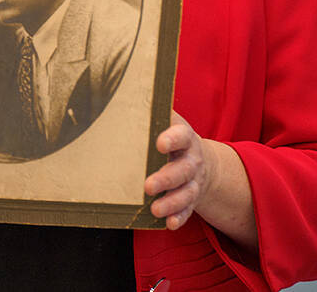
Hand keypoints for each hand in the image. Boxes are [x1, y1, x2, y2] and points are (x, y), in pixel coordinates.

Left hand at [144, 111, 214, 230]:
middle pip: (183, 169)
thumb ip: (150, 111)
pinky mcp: (192, 199)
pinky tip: (169, 224)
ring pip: (187, 193)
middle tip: (148, 185)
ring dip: (172, 202)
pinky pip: (189, 210)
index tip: (160, 143)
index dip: (172, 138)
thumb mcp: (166, 121)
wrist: (201, 159)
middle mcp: (192, 159)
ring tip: (155, 209)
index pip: (181, 135)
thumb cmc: (171, 136)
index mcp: (184, 136)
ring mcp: (194, 181)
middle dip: (167, 178)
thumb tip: (115, 92)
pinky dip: (180, 217)